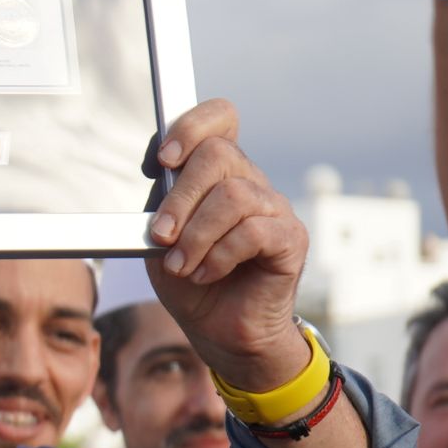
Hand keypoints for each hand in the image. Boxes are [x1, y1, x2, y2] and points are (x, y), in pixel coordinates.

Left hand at [144, 99, 308, 390]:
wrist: (218, 330)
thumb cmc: (188, 278)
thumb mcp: (160, 236)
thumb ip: (159, 204)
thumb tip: (156, 178)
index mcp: (218, 172)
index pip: (221, 118)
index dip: (192, 126)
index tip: (162, 159)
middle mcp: (250, 181)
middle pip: (219, 155)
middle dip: (180, 198)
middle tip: (160, 234)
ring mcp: (274, 208)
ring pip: (233, 196)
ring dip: (196, 234)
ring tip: (180, 265)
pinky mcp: (290, 239)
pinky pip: (254, 232)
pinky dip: (220, 255)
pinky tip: (205, 273)